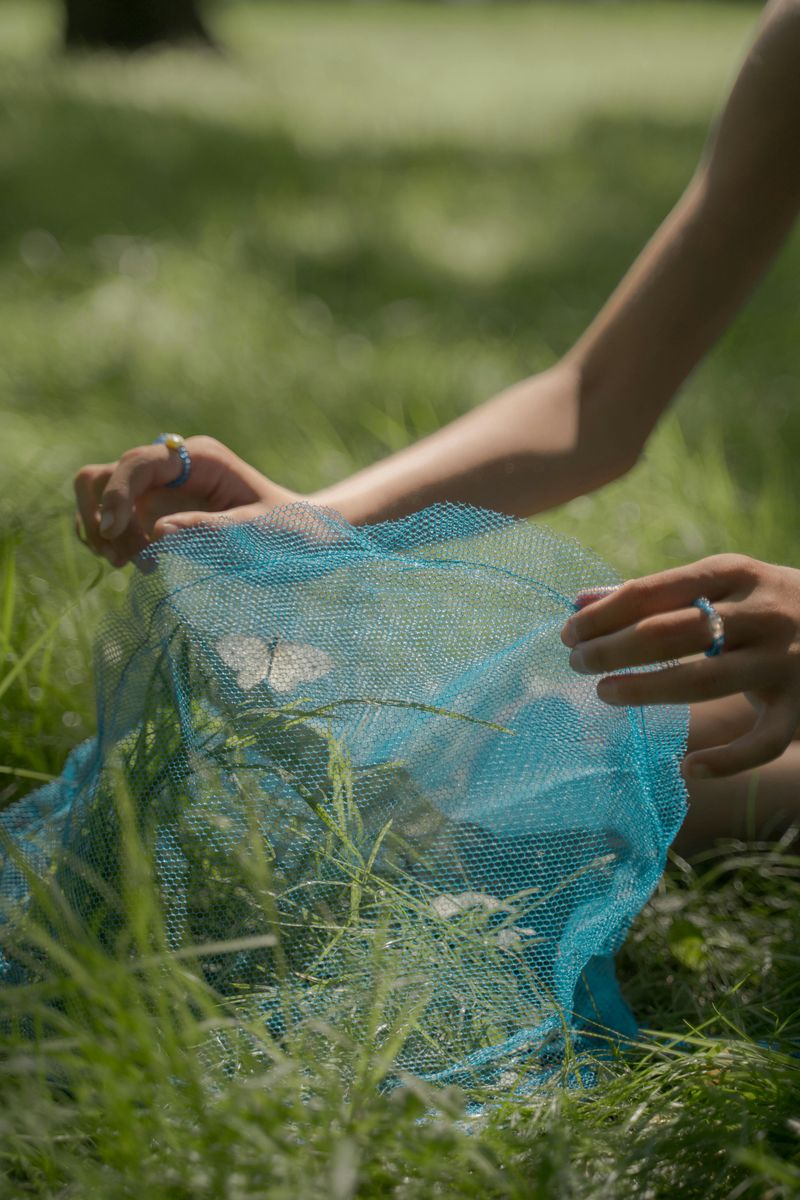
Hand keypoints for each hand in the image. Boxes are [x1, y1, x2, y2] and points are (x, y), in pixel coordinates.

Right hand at [74, 436, 300, 567]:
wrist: (306, 538)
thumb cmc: (292, 532)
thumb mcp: (260, 533)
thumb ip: (213, 530)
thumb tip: (158, 532)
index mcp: (201, 458)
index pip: (138, 463)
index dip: (116, 495)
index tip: (114, 534)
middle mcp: (175, 465)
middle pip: (107, 475)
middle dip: (105, 517)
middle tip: (127, 561)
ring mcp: (162, 486)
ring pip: (101, 494)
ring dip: (102, 531)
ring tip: (130, 566)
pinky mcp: (156, 508)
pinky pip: (112, 516)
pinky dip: (111, 539)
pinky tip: (135, 563)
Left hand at [560, 554, 799, 779]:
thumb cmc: (764, 605)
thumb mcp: (720, 584)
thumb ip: (654, 593)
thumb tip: (580, 601)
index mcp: (734, 574)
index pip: (652, 591)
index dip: (603, 614)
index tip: (569, 633)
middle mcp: (760, 614)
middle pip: (670, 633)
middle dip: (613, 649)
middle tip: (576, 663)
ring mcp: (784, 662)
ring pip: (704, 682)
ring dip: (646, 690)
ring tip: (605, 693)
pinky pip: (761, 743)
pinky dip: (726, 761)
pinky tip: (689, 767)